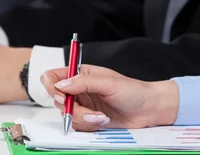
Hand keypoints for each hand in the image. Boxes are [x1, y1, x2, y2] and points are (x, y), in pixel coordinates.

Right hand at [41, 64, 177, 131]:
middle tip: (85, 110)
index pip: (54, 76)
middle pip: (58, 100)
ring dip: (83, 118)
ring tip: (100, 117)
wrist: (148, 110)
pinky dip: (88, 126)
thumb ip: (83, 82)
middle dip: (71, 108)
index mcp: (81, 74)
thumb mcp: (108, 82)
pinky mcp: (89, 120)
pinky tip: (103, 121)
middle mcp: (79, 89)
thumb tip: (62, 83)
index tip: (61, 96)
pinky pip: (78, 126)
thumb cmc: (132, 90)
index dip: (52, 86)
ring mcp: (83, 105)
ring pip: (67, 115)